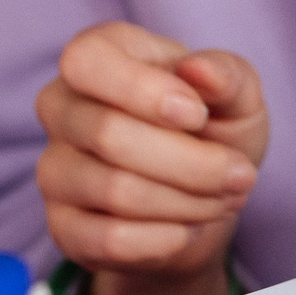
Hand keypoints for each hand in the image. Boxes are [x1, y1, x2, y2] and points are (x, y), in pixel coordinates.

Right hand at [35, 20, 268, 294]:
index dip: (143, 91)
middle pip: (107, 134)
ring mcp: (54, 168)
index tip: (198, 115)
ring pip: (114, 190)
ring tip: (222, 200)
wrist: (200, 199)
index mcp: (95, 55)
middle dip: (192, 162)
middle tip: (241, 174)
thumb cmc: (210, 129)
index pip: (87, 61)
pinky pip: (107, 238)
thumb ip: (227, 75)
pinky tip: (187, 229)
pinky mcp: (63, 225)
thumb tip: (199, 70)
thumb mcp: (236, 97)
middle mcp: (60, 107)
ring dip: (187, 202)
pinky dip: (163, 239)